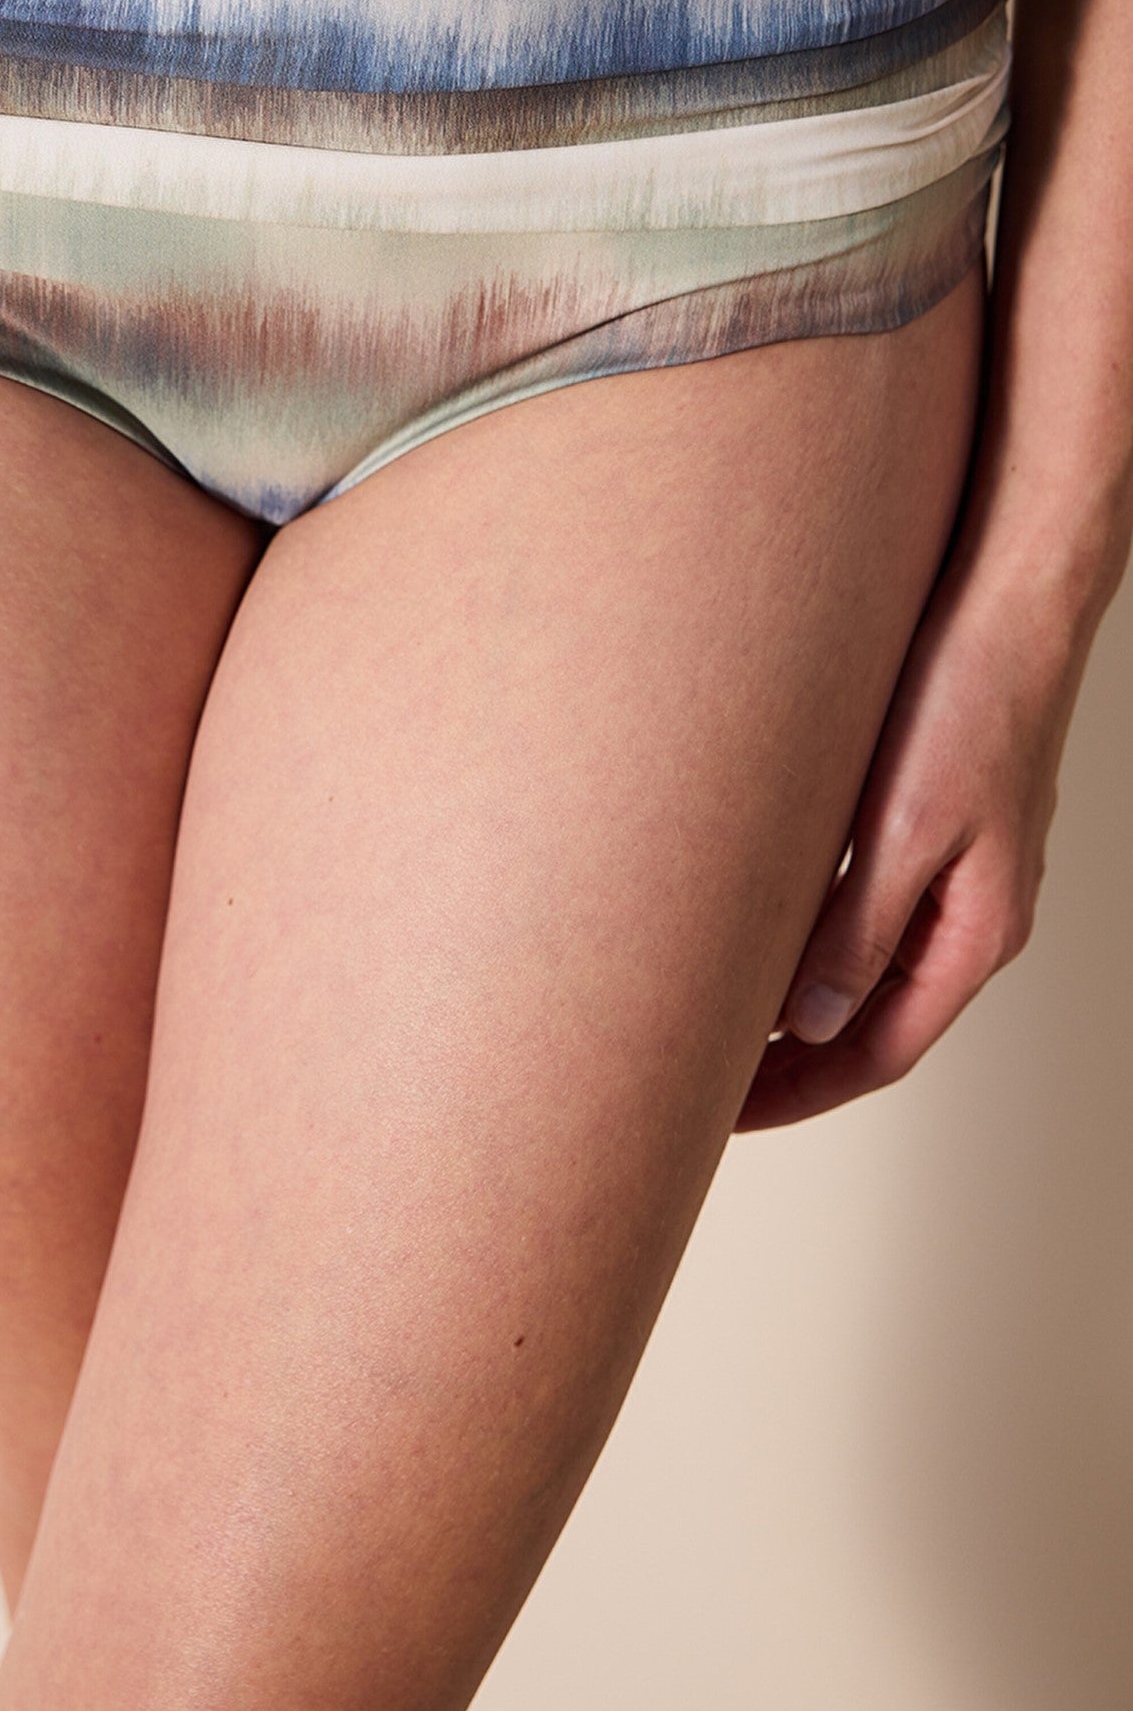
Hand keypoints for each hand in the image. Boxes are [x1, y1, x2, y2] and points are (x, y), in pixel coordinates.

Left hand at [737, 539, 1098, 1130]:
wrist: (1008, 594)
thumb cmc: (971, 696)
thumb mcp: (904, 825)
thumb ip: (859, 929)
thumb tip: (812, 1022)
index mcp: (977, 932)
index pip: (878, 1052)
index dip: (799, 1092)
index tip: (724, 1117)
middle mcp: (971, 912)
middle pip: (872, 1023)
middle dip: (790, 1065)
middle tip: (702, 1087)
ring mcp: (956, 868)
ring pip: (865, 966)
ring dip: (796, 1002)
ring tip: (719, 1022)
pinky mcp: (929, 820)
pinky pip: (864, 907)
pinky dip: (809, 939)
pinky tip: (760, 931)